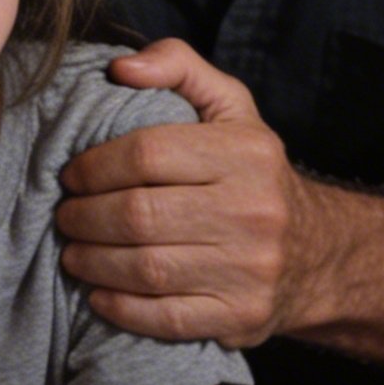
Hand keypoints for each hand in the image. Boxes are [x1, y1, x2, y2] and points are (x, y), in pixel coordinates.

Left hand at [55, 39, 317, 346]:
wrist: (318, 252)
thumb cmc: (252, 172)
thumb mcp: (230, 106)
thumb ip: (178, 66)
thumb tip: (119, 68)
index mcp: (246, 153)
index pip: (146, 153)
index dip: (94, 166)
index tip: (72, 176)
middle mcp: (253, 210)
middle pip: (138, 215)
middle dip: (84, 218)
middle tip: (65, 217)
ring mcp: (249, 269)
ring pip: (145, 268)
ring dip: (92, 263)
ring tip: (74, 254)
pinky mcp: (239, 316)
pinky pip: (164, 318)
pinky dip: (120, 308)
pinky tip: (99, 294)